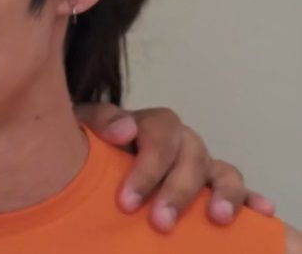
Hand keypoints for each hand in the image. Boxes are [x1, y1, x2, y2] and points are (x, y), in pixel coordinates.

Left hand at [75, 103, 275, 231]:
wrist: (91, 152)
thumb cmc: (88, 142)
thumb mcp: (82, 125)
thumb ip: (100, 121)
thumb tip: (123, 130)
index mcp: (150, 124)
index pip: (160, 133)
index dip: (147, 167)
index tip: (126, 201)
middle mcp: (181, 141)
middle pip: (192, 156)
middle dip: (177, 192)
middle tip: (159, 222)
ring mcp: (200, 162)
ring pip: (221, 169)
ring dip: (222, 193)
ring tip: (217, 218)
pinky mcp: (212, 184)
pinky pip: (237, 188)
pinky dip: (249, 199)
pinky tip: (260, 211)